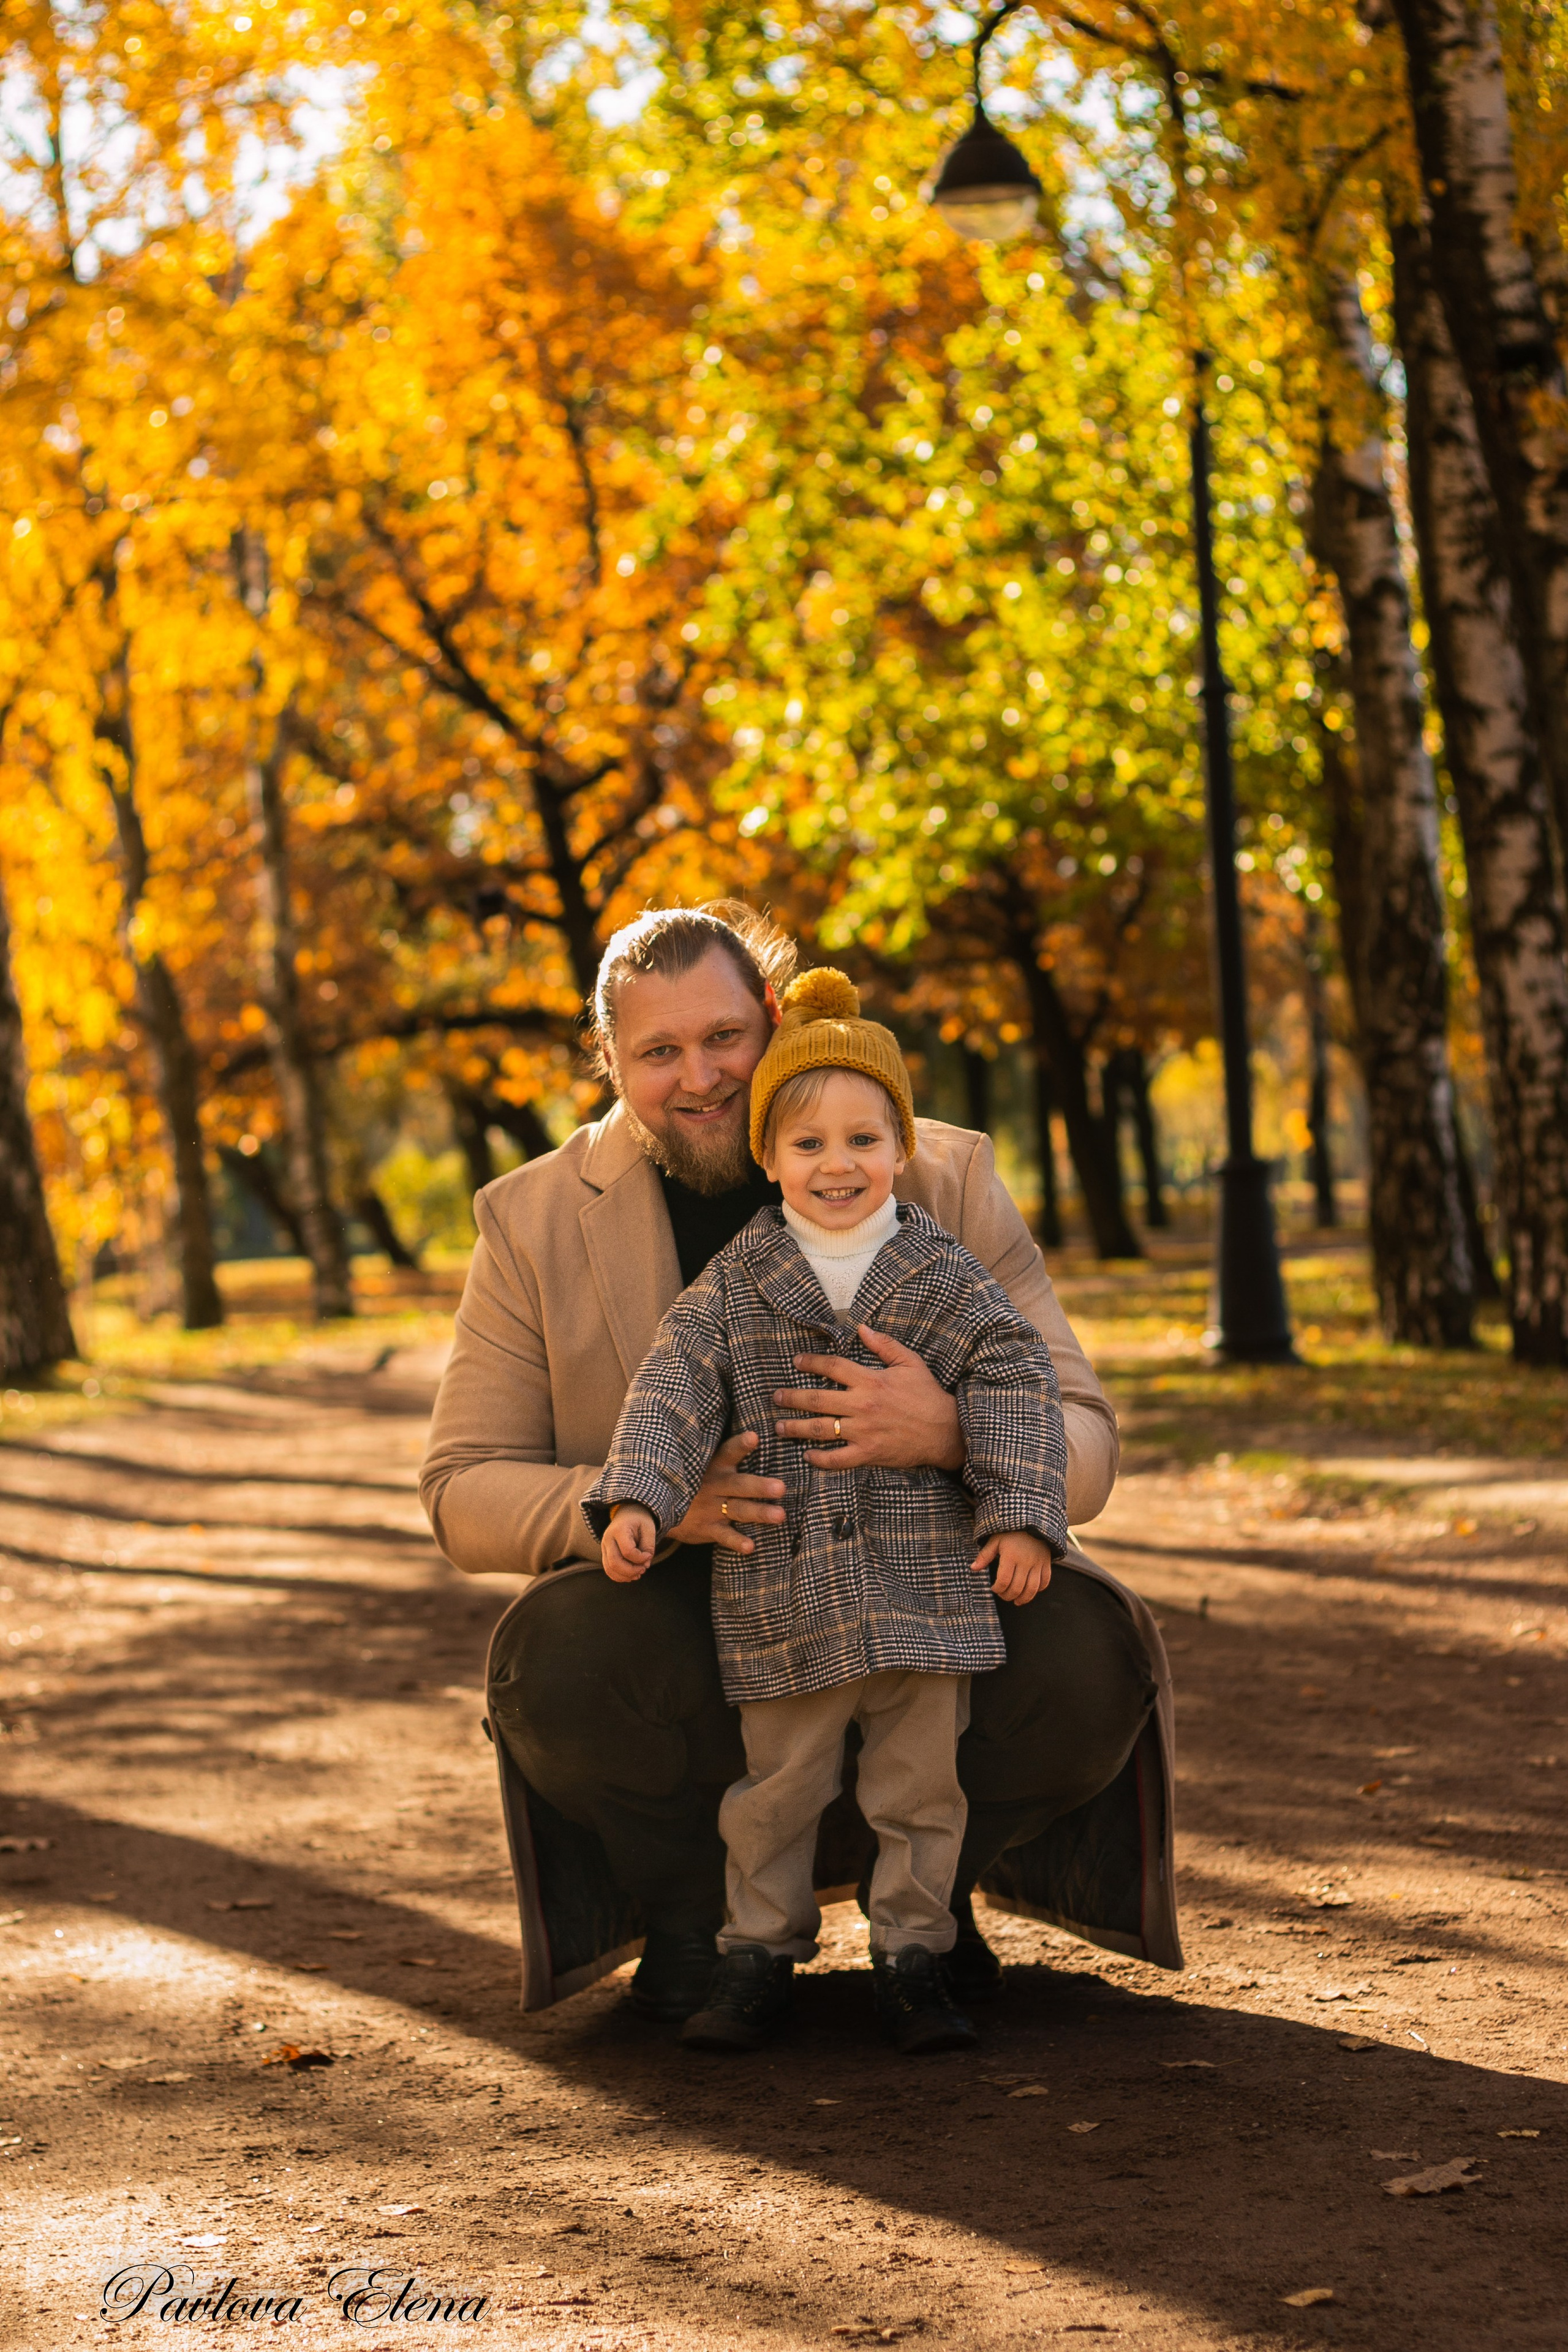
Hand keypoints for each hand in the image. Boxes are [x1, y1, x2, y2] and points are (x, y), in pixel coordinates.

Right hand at [602, 1505, 655, 1582]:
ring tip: (638, 1574)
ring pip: (610, 1568)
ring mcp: (604, 1546)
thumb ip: (649, 1546)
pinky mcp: (605, 1553)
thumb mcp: (649, 1529)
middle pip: (615, 1562)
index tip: (649, 1556)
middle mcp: (608, 1538)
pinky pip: (608, 1569)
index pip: (627, 1551)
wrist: (628, 1513)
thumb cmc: (640, 1521)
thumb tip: (645, 1565)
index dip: (640, 1558)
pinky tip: (631, 1575)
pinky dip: (619, 1576)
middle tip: (643, 1569)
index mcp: (619, 1530)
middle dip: (631, 1570)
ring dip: (625, 1576)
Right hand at [664, 1431, 786, 1555]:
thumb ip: (726, 1454)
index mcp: (714, 1466)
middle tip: (781, 1488)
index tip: (754, 1437)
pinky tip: (750, 1547)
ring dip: (759, 1513)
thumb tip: (757, 1432)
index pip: (728, 1452)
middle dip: (760, 1486)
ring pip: (738, 1509)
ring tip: (780, 1516)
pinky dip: (736, 1542)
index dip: (740, 1445)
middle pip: (739, 1485)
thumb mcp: (702, 1464)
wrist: (661, 1508)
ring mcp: (710, 1508)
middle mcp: (714, 1485)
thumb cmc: (696, 1481)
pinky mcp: (708, 1529)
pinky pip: (724, 1537)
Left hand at [773, 1326, 964, 1472]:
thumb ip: (884, 1345)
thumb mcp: (910, 1363)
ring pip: (822, 1429)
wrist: (945, 1430)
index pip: (833, 1367)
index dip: (811, 1363)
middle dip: (792, 1398)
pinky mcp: (869, 1453)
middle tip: (775, 1398)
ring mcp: (864, 1431)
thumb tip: (862, 1327)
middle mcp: (863, 1405)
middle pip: (818, 1400)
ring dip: (797, 1429)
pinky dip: (820, 1459)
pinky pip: (838, 1459)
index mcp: (871, 1380)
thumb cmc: (927, 1395)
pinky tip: (807, 1456)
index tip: (796, 1362)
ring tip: (780, 1428)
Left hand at [971, 1529, 1053, 1605]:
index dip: (997, 1589)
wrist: (1032, 1520)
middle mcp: (1025, 1561)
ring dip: (1024, 1598)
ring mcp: (1037, 1563)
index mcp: (1010, 1556)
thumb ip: (985, 1555)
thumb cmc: (1010, 1531)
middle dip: (1008, 1596)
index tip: (994, 1588)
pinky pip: (1045, 1581)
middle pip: (1017, 1587)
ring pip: (1032, 1588)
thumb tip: (973, 1568)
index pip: (1004, 1581)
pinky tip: (1030, 1592)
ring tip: (1017, 1601)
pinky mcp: (1046, 1563)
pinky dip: (1039, 1590)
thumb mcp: (995, 1540)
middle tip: (1003, 1595)